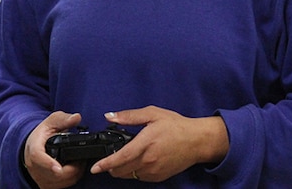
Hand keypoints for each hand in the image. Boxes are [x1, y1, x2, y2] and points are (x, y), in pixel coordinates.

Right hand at [23, 111, 85, 188]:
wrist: (32, 147)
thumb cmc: (43, 134)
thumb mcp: (52, 122)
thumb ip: (64, 119)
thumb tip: (76, 117)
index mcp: (34, 149)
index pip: (38, 158)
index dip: (48, 164)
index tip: (58, 167)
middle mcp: (34, 166)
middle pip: (54, 174)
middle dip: (72, 167)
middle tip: (82, 158)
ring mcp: (40, 177)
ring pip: (60, 181)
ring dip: (74, 173)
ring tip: (79, 162)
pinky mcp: (45, 184)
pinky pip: (62, 185)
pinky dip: (71, 178)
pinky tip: (74, 169)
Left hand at [90, 106, 228, 181]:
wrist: (196, 141)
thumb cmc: (176, 126)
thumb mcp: (153, 114)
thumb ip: (130, 116)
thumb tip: (110, 116)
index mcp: (145, 143)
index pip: (120, 158)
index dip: (105, 164)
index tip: (95, 167)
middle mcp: (148, 160)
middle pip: (120, 171)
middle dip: (111, 167)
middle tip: (111, 157)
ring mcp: (153, 171)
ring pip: (129, 175)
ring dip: (122, 169)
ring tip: (127, 157)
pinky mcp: (158, 177)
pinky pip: (139, 177)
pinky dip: (134, 171)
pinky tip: (140, 160)